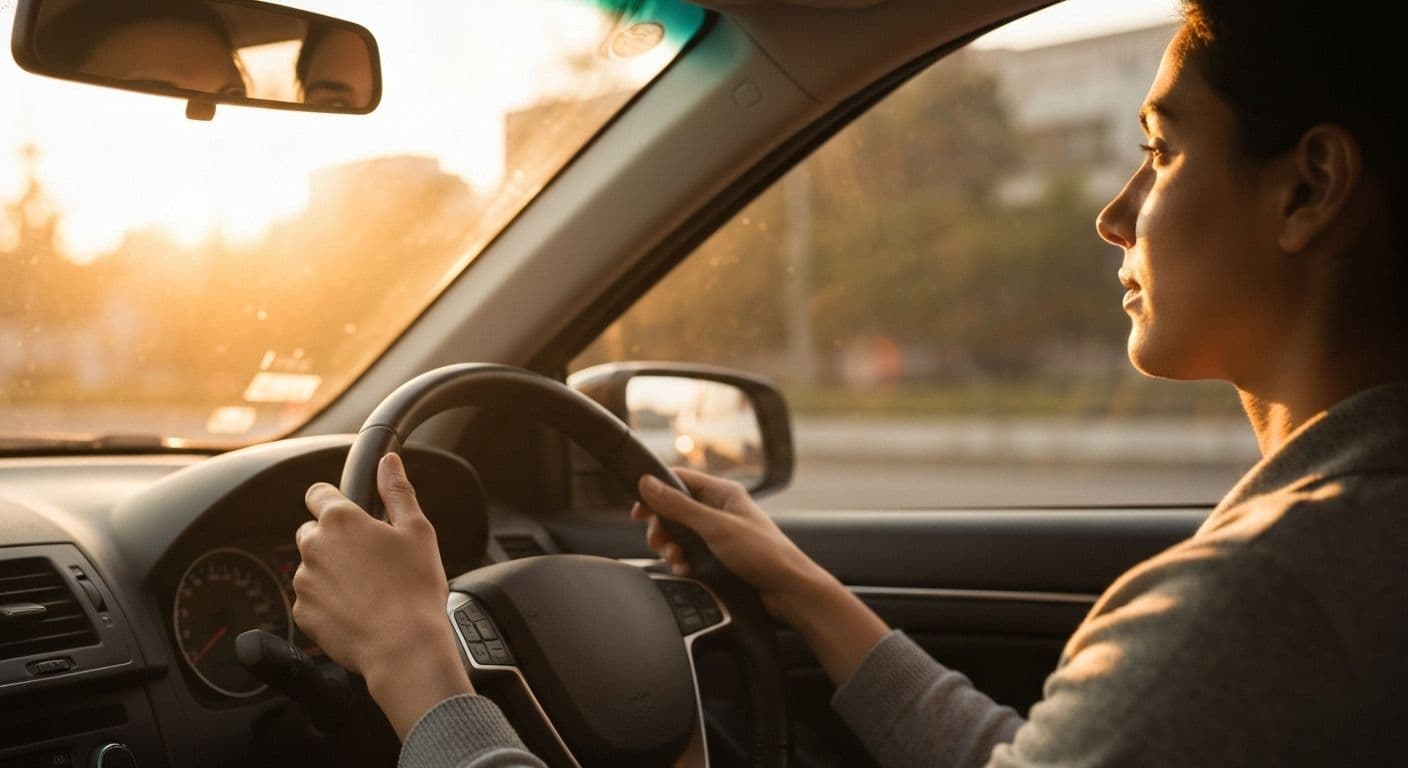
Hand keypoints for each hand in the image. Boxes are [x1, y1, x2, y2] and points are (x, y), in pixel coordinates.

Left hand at [294, 453, 470, 739]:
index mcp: (340, 520)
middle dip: (335, 539)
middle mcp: (313, 546)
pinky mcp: (302, 613)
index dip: (335, 500)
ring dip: (332, 572)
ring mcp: (304, 582)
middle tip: (370, 557)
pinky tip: (357, 610)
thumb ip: (398, 490)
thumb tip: (389, 462)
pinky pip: (311, 599)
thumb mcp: (417, 531)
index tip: (352, 514)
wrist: (404, 646)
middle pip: (313, 530)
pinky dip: (328, 602)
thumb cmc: (415, 588)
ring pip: (312, 566)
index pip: (318, 493)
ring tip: (368, 589)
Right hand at [633, 467, 831, 623]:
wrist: (788, 591)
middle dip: (663, 528)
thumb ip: (679, 506)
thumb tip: (647, 483)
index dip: (655, 491)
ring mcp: (719, 533)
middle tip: (658, 544)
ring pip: (680, 535)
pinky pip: (690, 554)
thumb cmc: (763, 553)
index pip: (679, 479)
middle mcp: (719, 509)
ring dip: (672, 549)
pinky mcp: (719, 556)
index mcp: (722, 492)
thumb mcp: (715, 527)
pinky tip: (686, 571)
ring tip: (677, 562)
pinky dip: (683, 562)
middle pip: (674, 510)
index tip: (637, 511)